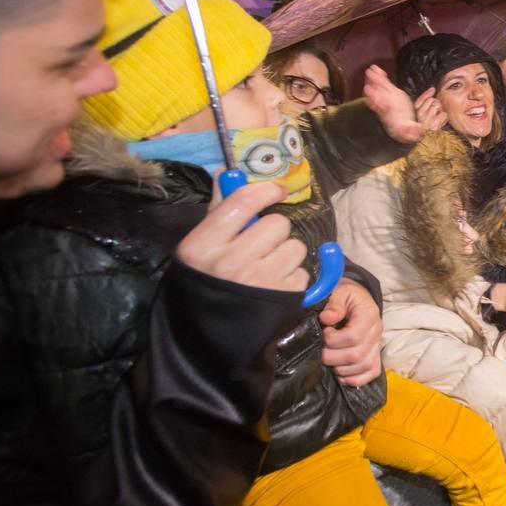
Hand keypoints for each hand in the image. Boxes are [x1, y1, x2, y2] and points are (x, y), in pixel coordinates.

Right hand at [176, 180, 308, 291]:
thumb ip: (219, 209)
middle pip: (278, 224)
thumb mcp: (202, 245)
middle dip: (274, 231)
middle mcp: (231, 262)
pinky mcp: (282, 297)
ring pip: (295, 246)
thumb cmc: (209, 279)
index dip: (266, 190)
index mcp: (204, 244)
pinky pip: (303, 271)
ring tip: (268, 266)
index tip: (277, 191)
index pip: (244, 202)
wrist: (214, 331)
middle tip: (262, 244)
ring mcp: (259, 281)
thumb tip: (228, 173)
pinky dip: (292, 276)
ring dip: (286, 253)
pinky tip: (275, 284)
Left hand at [319, 277, 382, 385]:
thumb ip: (334, 303)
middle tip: (321, 351)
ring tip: (330, 360)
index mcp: (369, 315)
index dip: (334, 340)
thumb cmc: (346, 295)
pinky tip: (341, 375)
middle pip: (357, 355)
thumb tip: (326, 318)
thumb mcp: (340, 291)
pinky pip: (372, 372)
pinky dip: (356, 378)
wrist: (358, 298)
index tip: (324, 333)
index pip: (353, 337)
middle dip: (333, 357)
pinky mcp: (375, 355)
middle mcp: (376, 332)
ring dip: (341, 368)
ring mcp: (377, 346)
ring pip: (363, 366)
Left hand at [364, 65, 445, 143]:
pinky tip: (378, 69)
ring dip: (373, 79)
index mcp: (388, 114)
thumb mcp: (410, 132)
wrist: (402, 125)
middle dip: (372, 85)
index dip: (376, 101)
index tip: (372, 95)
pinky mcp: (391, 92)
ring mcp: (386, 98)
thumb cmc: (405, 129)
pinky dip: (380, 76)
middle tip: (368, 75)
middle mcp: (385, 105)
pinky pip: (384, 84)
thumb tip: (417, 130)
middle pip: (376, 95)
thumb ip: (413, 131)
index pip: (380, 108)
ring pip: (378, 88)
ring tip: (371, 69)